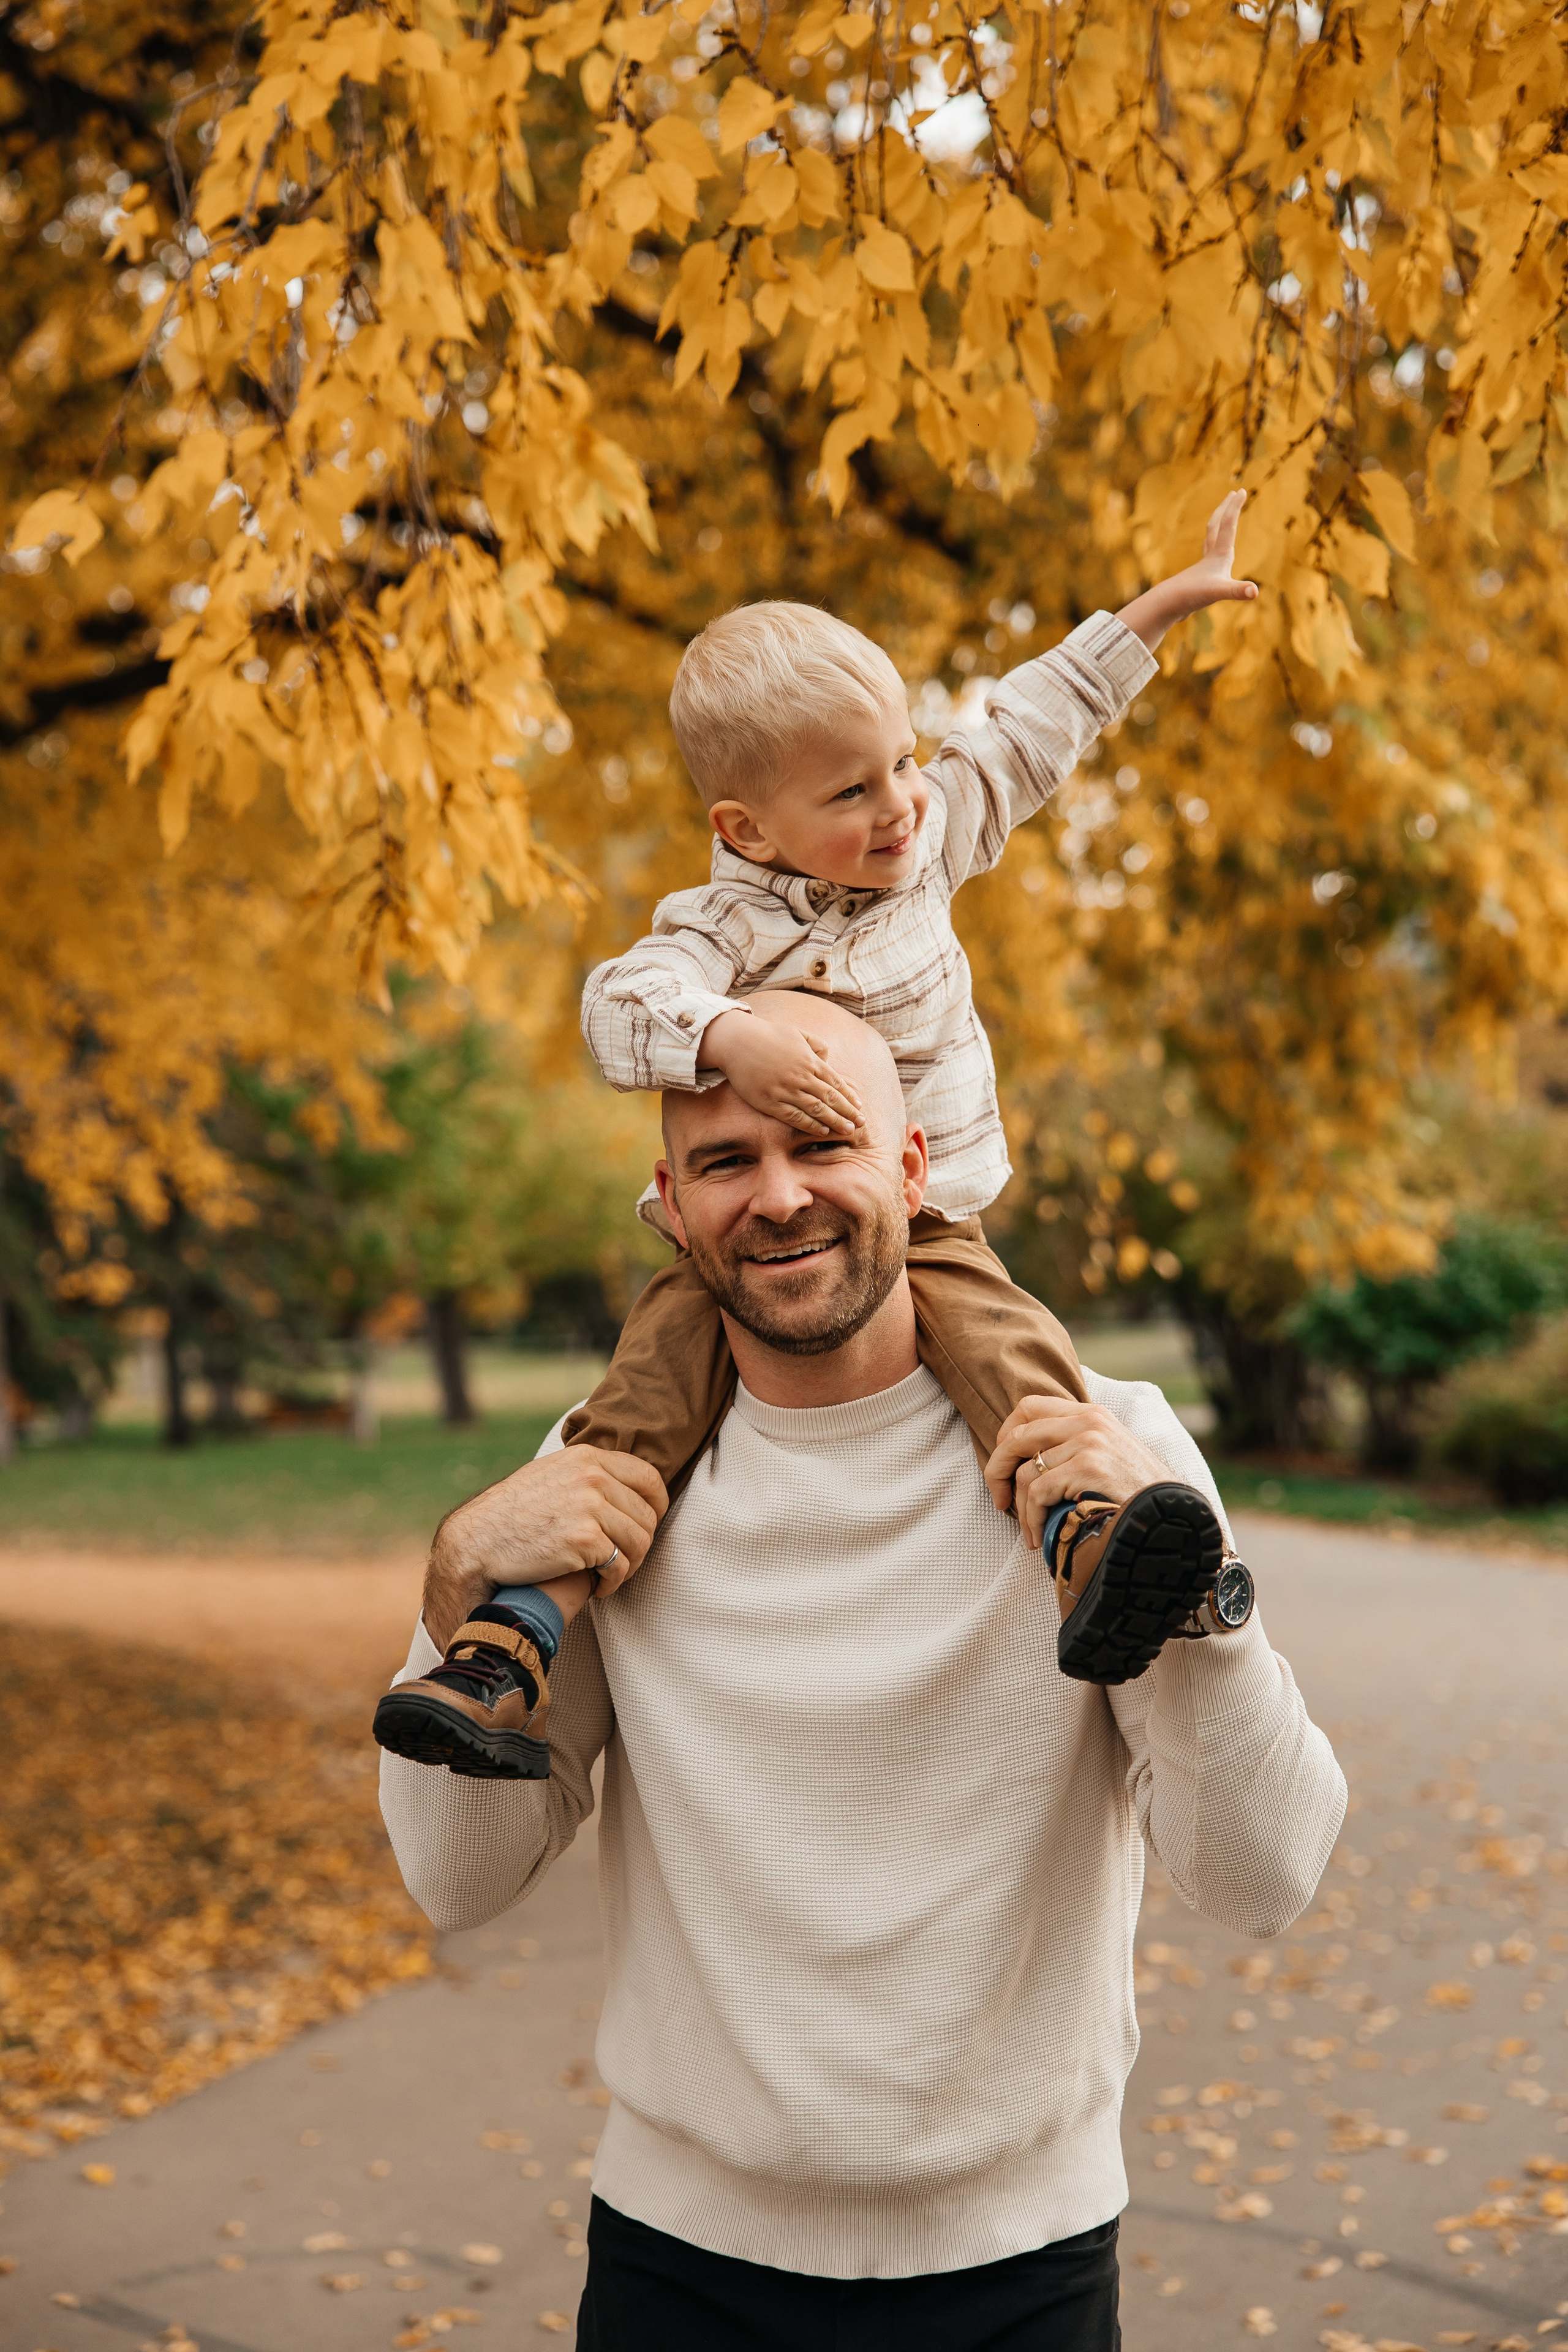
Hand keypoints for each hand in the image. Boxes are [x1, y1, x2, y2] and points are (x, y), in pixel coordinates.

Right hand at [422, 1445, 666, 1648]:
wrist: (476, 1542)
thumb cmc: (511, 1514)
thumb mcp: (550, 1475)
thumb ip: (585, 1473)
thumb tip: (621, 1481)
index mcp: (588, 1457)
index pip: (648, 1478)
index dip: (655, 1507)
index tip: (645, 1527)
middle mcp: (592, 1476)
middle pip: (647, 1515)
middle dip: (640, 1544)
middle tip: (621, 1561)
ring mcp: (590, 1506)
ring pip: (640, 1542)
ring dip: (629, 1566)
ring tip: (609, 1576)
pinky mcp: (584, 1540)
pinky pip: (620, 1567)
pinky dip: (613, 1583)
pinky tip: (598, 1587)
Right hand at [699, 1007, 864, 1136]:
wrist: (737, 1041)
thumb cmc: (767, 1035)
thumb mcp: (797, 1033)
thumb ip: (816, 1044)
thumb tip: (828, 1058)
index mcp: (809, 1060)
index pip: (836, 1082)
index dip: (849, 1096)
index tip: (860, 1106)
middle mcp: (801, 1076)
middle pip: (830, 1098)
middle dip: (848, 1111)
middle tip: (862, 1123)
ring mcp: (785, 1090)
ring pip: (816, 1110)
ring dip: (834, 1121)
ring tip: (848, 1130)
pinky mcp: (770, 1101)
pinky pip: (794, 1116)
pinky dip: (810, 1125)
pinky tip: (822, 1131)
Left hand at [984, 1396, 1171, 1549]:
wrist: (1175, 1513)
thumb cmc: (1138, 1493)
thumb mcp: (1109, 1454)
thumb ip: (1075, 1445)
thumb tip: (1027, 1459)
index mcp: (1090, 1413)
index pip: (1028, 1406)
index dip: (1006, 1434)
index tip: (1003, 1465)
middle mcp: (1088, 1420)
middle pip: (1017, 1435)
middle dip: (998, 1469)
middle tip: (999, 1500)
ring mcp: (1088, 1442)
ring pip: (1026, 1471)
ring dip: (1019, 1508)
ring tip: (1029, 1532)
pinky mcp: (1088, 1468)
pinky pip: (1038, 1492)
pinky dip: (1032, 1518)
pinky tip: (1039, 1536)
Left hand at [1117, 489, 1258, 652]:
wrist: (1166, 606)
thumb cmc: (1192, 596)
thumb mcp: (1219, 593)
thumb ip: (1238, 591)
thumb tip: (1254, 592)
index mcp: (1218, 555)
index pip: (1228, 524)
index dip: (1235, 507)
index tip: (1243, 490)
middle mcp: (1210, 557)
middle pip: (1217, 525)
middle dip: (1226, 508)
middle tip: (1234, 493)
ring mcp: (1203, 567)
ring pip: (1210, 539)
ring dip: (1217, 526)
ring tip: (1223, 519)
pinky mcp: (1198, 578)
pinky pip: (1207, 558)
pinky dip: (1212, 549)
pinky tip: (1213, 559)